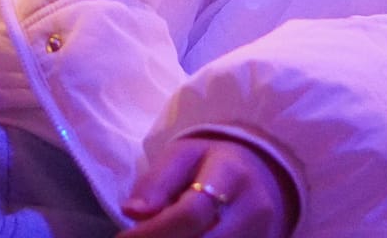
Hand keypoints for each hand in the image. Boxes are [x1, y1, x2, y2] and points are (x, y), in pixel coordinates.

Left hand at [121, 133, 299, 237]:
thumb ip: (156, 183)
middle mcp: (255, 211)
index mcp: (232, 174)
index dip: (154, 231)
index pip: (192, 212)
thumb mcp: (181, 156)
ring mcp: (262, 235)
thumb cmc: (211, 163)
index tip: (124, 236)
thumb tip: (133, 213)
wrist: (258, 175)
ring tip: (152, 236)